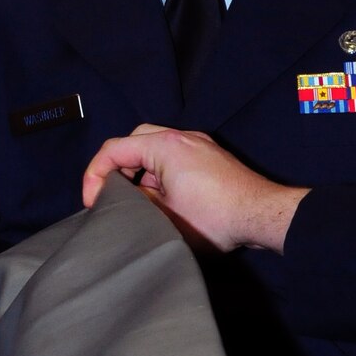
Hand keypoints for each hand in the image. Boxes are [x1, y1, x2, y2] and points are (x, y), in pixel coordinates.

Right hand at [82, 125, 306, 251]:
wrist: (262, 215)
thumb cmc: (219, 217)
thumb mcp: (163, 216)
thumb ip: (135, 200)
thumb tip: (120, 196)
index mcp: (165, 146)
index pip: (114, 149)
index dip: (95, 175)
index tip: (93, 201)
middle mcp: (182, 137)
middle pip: (134, 141)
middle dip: (116, 167)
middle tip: (110, 194)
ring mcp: (199, 145)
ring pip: (154, 148)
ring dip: (139, 170)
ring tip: (135, 199)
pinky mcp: (211, 157)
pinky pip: (174, 156)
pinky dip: (159, 171)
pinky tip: (161, 198)